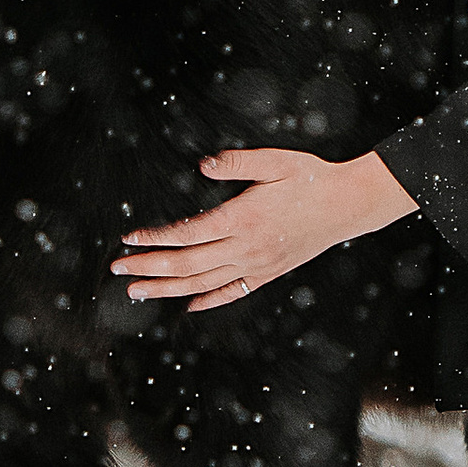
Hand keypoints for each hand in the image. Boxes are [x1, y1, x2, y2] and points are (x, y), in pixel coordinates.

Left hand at [113, 146, 416, 312]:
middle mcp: (246, 248)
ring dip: (167, 289)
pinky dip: (208, 301)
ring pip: (203, 284)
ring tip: (137, 291)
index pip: (187, 235)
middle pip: (187, 265)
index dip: (155, 239)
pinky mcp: (269, 273)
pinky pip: (233, 292)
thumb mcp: (275, 161)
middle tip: (118, 269)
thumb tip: (204, 166)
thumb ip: (237, 163)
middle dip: (148, 268)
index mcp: (242, 218)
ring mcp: (258, 265)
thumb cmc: (312, 177)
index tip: (129, 239)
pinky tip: (188, 306)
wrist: (349, 205)